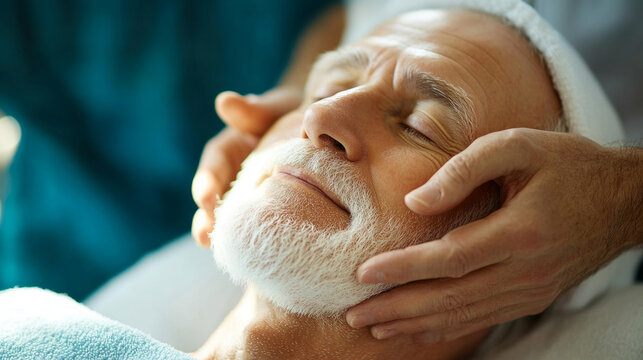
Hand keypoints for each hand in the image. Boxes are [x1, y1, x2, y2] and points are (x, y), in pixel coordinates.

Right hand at [191, 87, 300, 246]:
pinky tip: (257, 255)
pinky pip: (257, 223)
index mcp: (234, 146)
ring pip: (232, 214)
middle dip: (207, 216)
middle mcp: (236, 172)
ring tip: (217, 250)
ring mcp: (250, 193)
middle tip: (204, 236)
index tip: (205, 197)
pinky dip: (254, 237)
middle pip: (215, 195)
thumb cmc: (296, 112)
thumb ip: (255, 110)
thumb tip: (224, 102)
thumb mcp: (277, 108)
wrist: (325, 129)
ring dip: (222, 233)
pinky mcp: (269, 208)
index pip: (216, 161)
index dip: (207, 180)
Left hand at [346, 128, 641, 342]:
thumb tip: (416, 202)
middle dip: (397, 308)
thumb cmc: (568, 165)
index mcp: (521, 231)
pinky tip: (419, 330)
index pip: (450, 258)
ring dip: (415, 324)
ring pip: (463, 315)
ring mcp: (531, 290)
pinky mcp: (532, 297)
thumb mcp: (520, 146)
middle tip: (354, 315)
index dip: (403, 269)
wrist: (622, 201)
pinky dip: (446, 327)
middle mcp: (525, 271)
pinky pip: (482, 319)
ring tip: (374, 327)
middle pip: (450, 297)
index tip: (363, 275)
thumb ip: (465, 168)